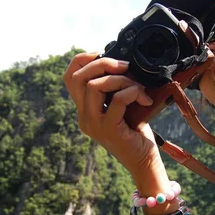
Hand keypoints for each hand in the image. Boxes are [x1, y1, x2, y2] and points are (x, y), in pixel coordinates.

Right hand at [63, 52, 167, 183]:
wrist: (144, 161)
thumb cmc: (137, 132)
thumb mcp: (123, 106)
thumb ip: (115, 89)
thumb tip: (124, 63)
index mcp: (84, 110)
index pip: (69, 78)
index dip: (81, 60)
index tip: (101, 53)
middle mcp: (84, 117)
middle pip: (80, 78)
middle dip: (103, 64)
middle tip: (126, 66)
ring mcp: (94, 124)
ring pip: (95, 86)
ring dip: (121, 79)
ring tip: (138, 87)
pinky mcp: (108, 129)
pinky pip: (117, 100)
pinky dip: (133, 92)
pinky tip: (145, 100)